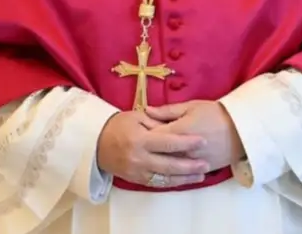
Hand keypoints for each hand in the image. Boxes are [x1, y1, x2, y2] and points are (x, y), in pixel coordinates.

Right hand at [95, 110, 209, 187]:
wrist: (95, 143)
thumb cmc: (119, 125)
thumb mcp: (137, 117)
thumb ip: (157, 121)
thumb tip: (177, 126)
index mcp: (140, 140)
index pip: (167, 142)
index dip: (186, 143)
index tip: (203, 140)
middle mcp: (139, 158)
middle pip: (169, 164)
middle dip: (189, 166)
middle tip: (206, 164)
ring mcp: (137, 171)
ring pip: (164, 178)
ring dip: (184, 178)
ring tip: (201, 174)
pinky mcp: (135, 179)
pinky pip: (157, 183)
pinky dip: (172, 182)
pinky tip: (184, 180)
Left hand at [146, 100, 244, 172]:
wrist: (242, 129)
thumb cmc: (216, 113)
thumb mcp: (192, 106)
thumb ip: (168, 110)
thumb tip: (147, 111)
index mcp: (179, 131)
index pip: (153, 135)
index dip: (144, 133)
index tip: (138, 131)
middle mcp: (182, 150)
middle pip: (157, 154)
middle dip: (148, 150)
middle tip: (140, 147)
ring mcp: (191, 162)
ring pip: (168, 167)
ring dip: (157, 164)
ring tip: (150, 159)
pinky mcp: (200, 170)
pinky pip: (181, 174)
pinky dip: (172, 172)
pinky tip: (165, 169)